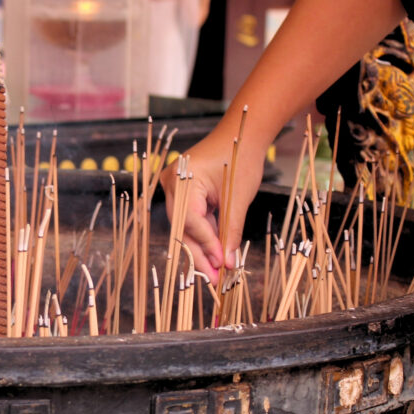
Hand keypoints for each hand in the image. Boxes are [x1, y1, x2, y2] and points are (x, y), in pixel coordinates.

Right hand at [161, 124, 264, 282]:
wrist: (242, 134)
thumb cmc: (241, 157)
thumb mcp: (239, 197)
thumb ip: (231, 229)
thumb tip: (228, 261)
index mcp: (183, 177)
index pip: (191, 220)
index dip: (206, 244)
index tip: (221, 265)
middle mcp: (171, 183)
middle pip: (182, 228)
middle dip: (199, 253)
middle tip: (213, 278)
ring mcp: (174, 187)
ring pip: (185, 227)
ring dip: (201, 247)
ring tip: (215, 271)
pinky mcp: (182, 192)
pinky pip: (190, 218)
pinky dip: (203, 235)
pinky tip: (214, 253)